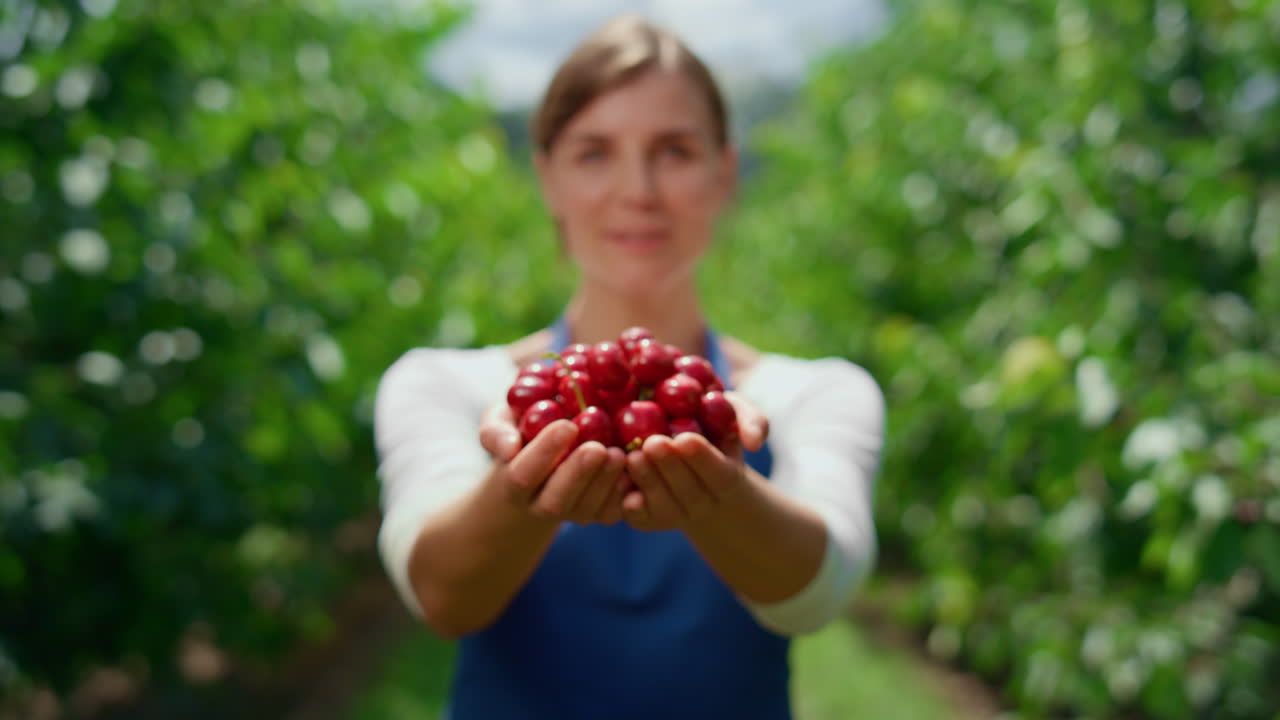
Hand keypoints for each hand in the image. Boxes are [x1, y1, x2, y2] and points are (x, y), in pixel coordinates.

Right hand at [480, 403, 627, 525]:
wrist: (545, 459)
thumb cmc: (521, 431)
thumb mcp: (501, 422)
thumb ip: (496, 431)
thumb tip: (509, 447)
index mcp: (512, 484)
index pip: (523, 475)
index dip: (544, 453)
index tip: (566, 425)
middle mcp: (539, 505)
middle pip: (556, 501)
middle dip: (578, 474)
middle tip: (598, 448)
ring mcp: (570, 514)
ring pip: (586, 509)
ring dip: (604, 483)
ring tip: (619, 453)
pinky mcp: (597, 514)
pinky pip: (610, 513)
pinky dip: (623, 493)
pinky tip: (633, 468)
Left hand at [621, 391, 769, 531]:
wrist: (682, 453)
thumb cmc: (710, 427)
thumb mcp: (733, 416)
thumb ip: (751, 421)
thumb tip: (755, 444)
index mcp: (727, 478)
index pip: (719, 474)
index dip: (702, 459)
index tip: (685, 438)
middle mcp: (703, 502)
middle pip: (689, 493)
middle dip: (671, 468)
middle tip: (652, 443)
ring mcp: (674, 515)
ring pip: (664, 507)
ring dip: (649, 482)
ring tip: (633, 456)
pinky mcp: (647, 519)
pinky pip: (639, 517)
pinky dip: (629, 503)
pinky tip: (618, 480)